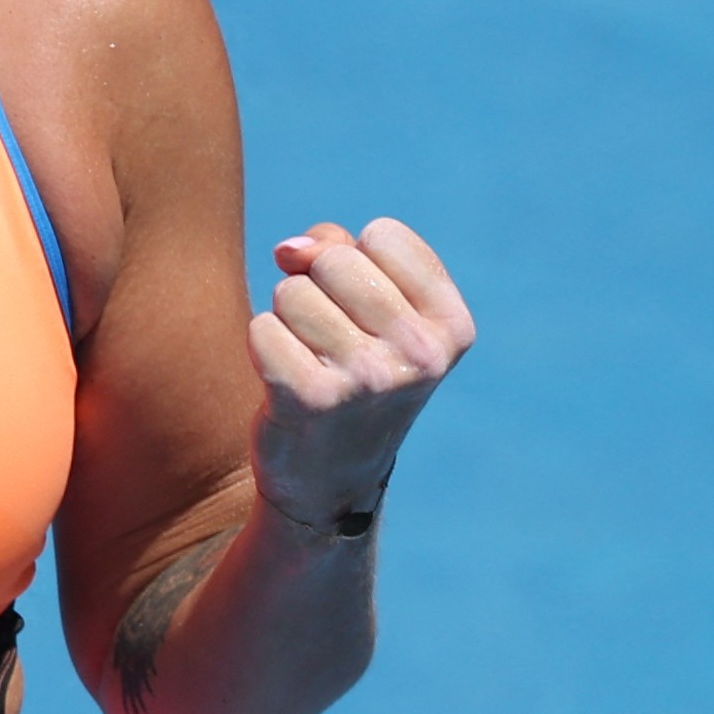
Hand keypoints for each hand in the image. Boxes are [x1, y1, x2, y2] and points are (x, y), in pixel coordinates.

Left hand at [249, 217, 475, 528]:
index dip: (357, 260)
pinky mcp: (314, 399)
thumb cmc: (352, 372)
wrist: (330, 478)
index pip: (383, 235)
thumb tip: (289, 250)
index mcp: (451, 327)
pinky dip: (263, 347)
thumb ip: (337, 250)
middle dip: (315, 287)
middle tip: (330, 341)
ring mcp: (369, 378)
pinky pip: (263, 328)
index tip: (364, 311)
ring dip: (287, 320)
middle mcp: (420, 354)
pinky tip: (287, 383)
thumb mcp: (372, 308)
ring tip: (310, 362)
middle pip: (335, 260)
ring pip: (292, 291)